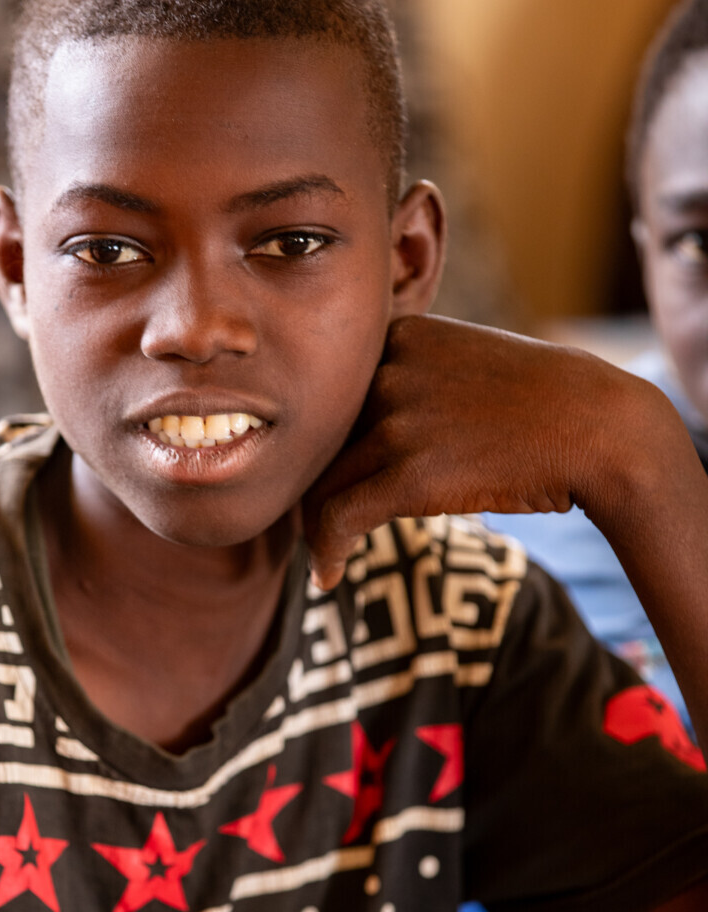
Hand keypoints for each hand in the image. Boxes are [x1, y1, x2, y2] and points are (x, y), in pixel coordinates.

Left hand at [303, 314, 650, 588]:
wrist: (600, 429)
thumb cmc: (544, 403)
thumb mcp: (468, 360)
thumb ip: (414, 379)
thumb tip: (368, 428)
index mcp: (400, 335)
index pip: (334, 396)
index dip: (324, 443)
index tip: (325, 475)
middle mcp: (388, 370)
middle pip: (321, 440)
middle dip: (313, 486)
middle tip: (311, 523)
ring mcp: (397, 420)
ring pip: (323, 482)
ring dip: (315, 527)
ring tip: (322, 555)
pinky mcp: (410, 472)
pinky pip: (339, 517)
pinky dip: (325, 551)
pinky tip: (328, 575)